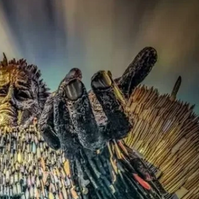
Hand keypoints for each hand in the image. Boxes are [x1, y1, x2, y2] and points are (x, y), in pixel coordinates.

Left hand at [40, 47, 157, 154]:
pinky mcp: (56, 143)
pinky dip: (49, 110)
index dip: (109, 97)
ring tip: (73, 76)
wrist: (89, 147)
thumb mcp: (121, 94)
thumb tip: (151, 50)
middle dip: (79, 105)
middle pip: (87, 129)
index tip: (101, 73)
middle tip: (74, 82)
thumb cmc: (106, 114)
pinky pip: (46, 128)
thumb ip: (134, 74)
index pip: (117, 119)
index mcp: (116, 130)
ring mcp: (74, 144)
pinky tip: (57, 95)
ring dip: (62, 98)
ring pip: (63, 126)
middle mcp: (95, 140)